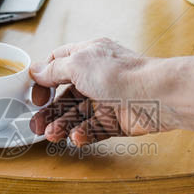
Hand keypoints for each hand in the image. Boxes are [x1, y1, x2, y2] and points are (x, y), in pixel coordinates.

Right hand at [29, 38, 166, 144]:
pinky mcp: (117, 120)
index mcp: (88, 55)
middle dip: (50, 111)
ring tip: (53, 135)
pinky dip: (83, 134)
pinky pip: (94, 129)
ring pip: (78, 115)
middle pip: (65, 96)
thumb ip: (54, 70)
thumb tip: (35, 70)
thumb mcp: (78, 64)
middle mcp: (97, 76)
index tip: (35, 95)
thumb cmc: (121, 74)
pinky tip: (76, 137)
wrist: (157, 96)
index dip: (44, 80)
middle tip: (36, 126)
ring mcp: (108, 99)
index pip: (59, 65)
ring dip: (62, 125)